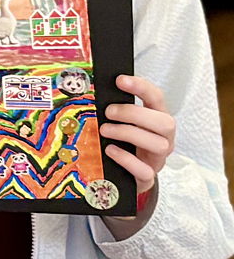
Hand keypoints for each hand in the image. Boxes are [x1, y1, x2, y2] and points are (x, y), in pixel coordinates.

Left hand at [102, 75, 174, 195]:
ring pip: (159, 145)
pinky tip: (110, 150)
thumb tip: (92, 93)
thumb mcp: (122, 124)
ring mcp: (157, 159)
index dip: (141, 87)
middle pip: (165, 122)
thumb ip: (116, 111)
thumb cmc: (124, 144)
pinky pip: (145, 170)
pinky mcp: (147, 178)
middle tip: (109, 112)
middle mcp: (163, 139)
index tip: (121, 80)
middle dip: (135, 114)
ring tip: (105, 130)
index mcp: (157, 120)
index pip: (157, 99)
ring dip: (129, 134)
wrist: (126, 175)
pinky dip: (127, 159)